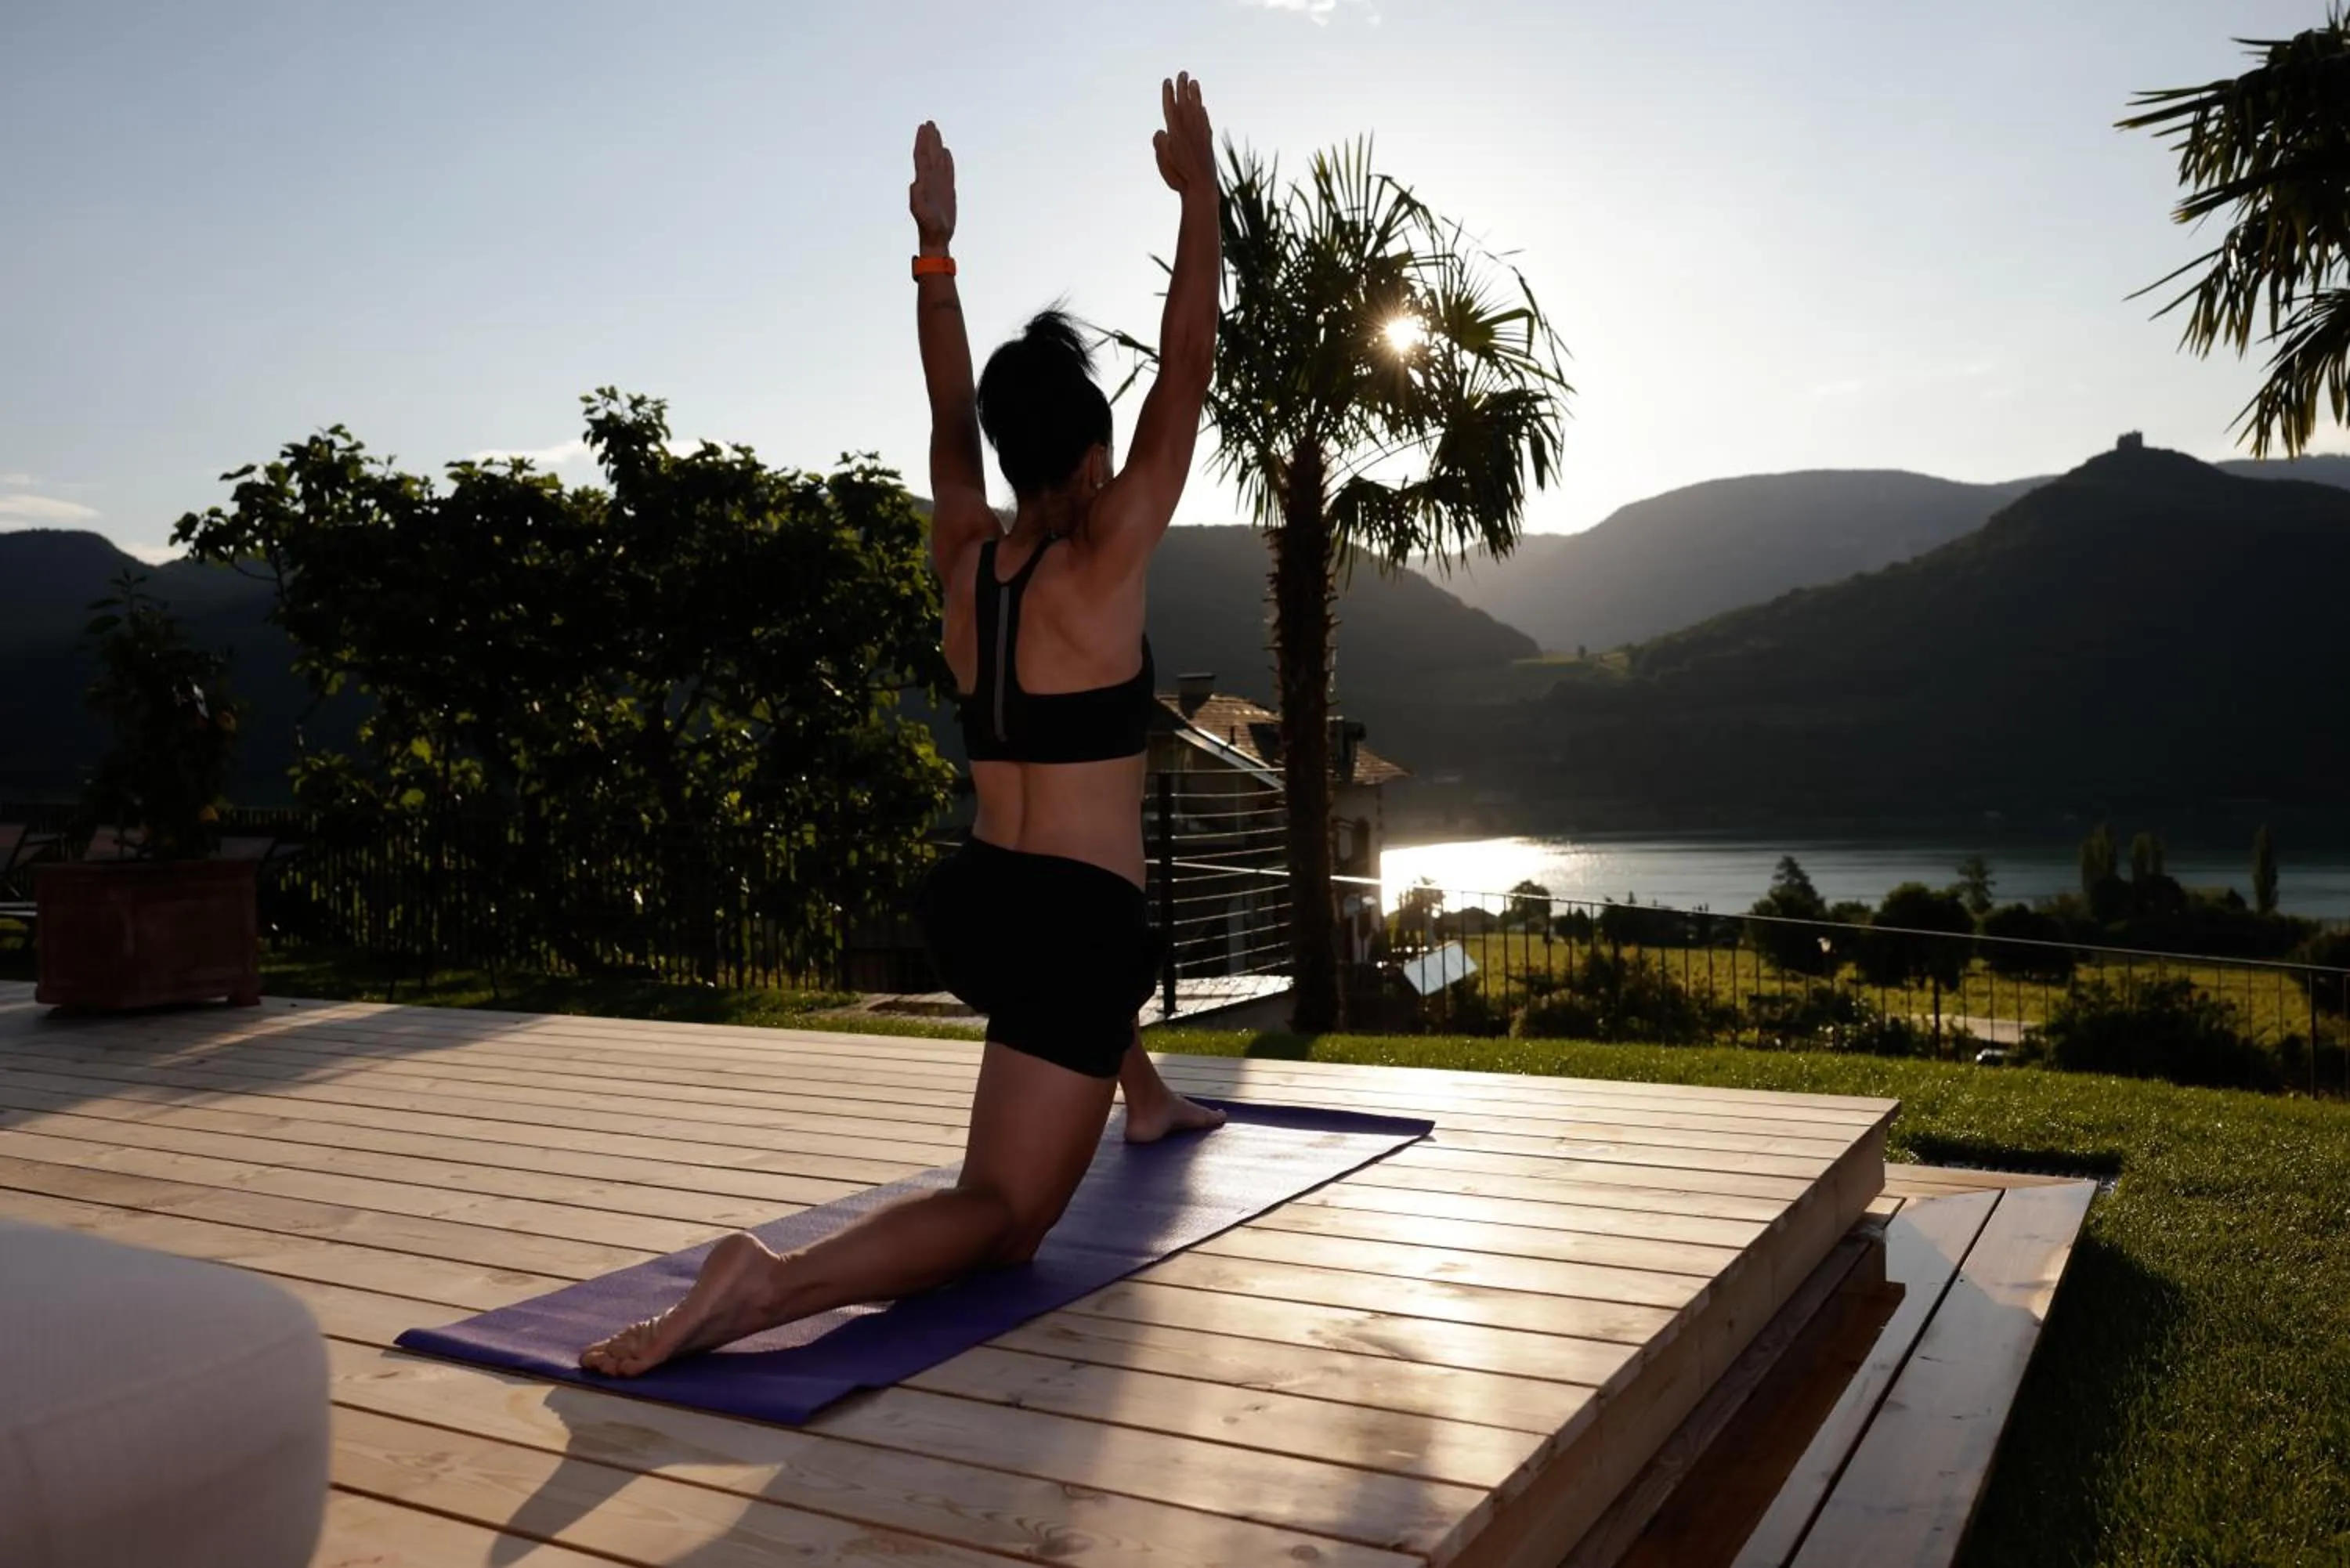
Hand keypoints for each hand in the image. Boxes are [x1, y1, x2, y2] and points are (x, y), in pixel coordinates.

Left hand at [909, 120, 955, 254]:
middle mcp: (930, 180)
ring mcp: (939, 184)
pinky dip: (947, 160)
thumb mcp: (920, 213)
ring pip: (938, 160)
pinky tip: (946, 152)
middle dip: (928, 138)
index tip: (922, 128)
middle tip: (929, 122)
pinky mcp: (947, 190)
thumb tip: (915, 183)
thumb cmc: (928, 226)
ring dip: (936, 145)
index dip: (921, 142)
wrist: (936, 236)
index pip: (922, 157)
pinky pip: (948, 171)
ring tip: (936, 132)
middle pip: (929, 154)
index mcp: (923, 181)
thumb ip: (916, 198)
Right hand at [1153, 73, 1213, 198]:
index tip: (1168, 80)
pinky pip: (1205, 120)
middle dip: (1183, 87)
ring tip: (1195, 82)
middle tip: (1183, 72)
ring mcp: (1200, 133)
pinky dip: (1203, 112)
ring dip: (1196, 95)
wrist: (1202, 186)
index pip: (1171, 107)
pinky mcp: (1208, 141)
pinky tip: (1202, 108)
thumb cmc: (1178, 176)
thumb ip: (1160, 143)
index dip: (1169, 93)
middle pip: (1185, 102)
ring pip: (1197, 108)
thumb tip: (1161, 131)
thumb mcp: (1163, 161)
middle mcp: (1189, 129)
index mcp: (1176, 132)